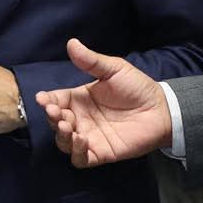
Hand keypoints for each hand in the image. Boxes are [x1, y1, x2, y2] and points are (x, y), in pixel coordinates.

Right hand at [34, 38, 170, 167]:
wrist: (161, 109)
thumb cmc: (137, 87)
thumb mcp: (114, 69)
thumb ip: (91, 61)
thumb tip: (71, 43)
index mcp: (80, 99)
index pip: (56, 100)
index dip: (46, 101)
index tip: (42, 99)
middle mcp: (81, 119)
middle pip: (56, 122)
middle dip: (52, 118)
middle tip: (56, 112)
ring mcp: (89, 138)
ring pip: (64, 142)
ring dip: (61, 135)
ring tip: (67, 126)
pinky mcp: (101, 153)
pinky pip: (81, 159)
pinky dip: (76, 152)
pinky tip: (81, 139)